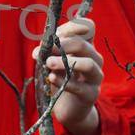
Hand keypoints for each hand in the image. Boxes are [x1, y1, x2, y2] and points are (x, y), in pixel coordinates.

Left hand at [31, 16, 103, 131]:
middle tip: (44, 50)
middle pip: (83, 44)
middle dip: (61, 44)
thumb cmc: (60, 79)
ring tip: (48, 63)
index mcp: (86, 47)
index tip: (54, 34)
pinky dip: (65, 81)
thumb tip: (39, 50)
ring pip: (88, 64)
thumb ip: (48, 53)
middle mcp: (95, 59)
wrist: (68, 107)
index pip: (88, 27)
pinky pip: (81, 87)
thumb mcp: (52, 62)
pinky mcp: (91, 95)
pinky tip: (52, 78)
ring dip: (65, 62)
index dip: (72, 26)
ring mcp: (95, 77)